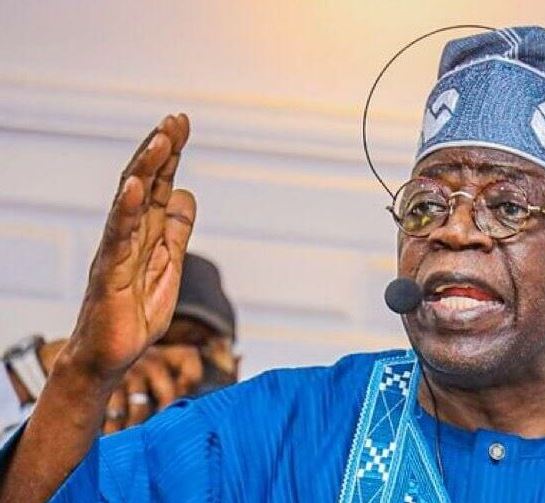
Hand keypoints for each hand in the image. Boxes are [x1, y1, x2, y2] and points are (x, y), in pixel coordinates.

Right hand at [0, 114, 196, 502]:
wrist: (109, 356)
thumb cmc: (134, 311)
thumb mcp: (167, 265)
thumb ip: (175, 230)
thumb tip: (186, 193)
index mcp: (144, 232)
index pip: (157, 185)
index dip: (171, 155)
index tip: (182, 123)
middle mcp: (127, 235)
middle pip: (142, 184)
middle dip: (160, 151)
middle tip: (176, 120)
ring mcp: (115, 253)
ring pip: (129, 204)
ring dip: (145, 170)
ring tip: (161, 140)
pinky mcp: (108, 275)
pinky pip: (117, 239)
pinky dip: (126, 211)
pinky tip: (136, 186)